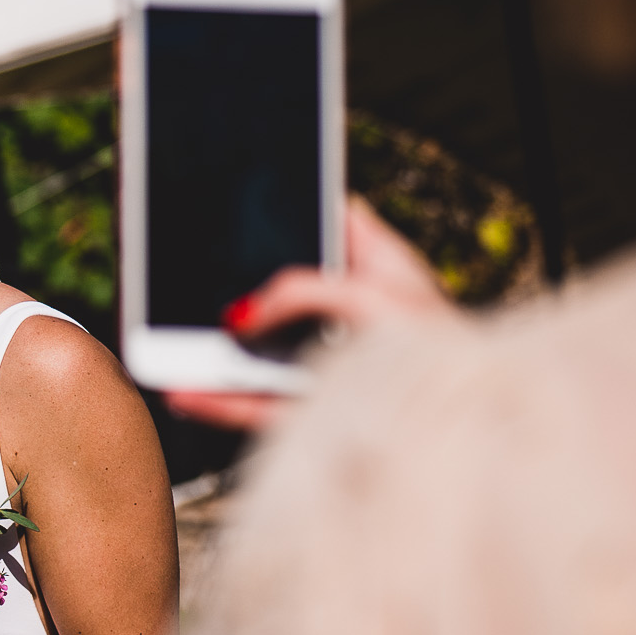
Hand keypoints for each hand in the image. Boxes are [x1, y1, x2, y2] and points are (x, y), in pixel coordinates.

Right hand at [165, 197, 454, 432]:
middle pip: (277, 296)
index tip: (236, 202)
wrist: (469, 432)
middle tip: (182, 273)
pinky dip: (216, 401)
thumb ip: (304, 289)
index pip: (324, 230)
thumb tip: (244, 316)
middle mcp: (350, 318)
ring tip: (166, 344)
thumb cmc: (443, 354)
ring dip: (210, 352)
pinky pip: (254, 406)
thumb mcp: (377, 295)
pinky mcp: (316, 415)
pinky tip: (183, 392)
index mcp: (379, 273)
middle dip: (228, 289)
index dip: (285, 212)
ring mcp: (330, 367)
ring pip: (257, 355)